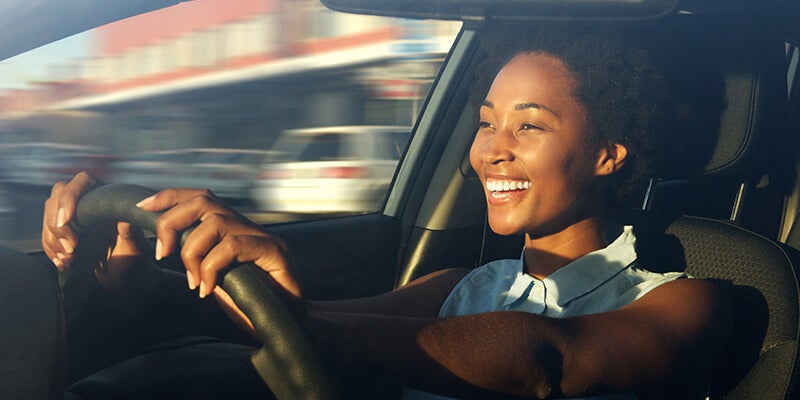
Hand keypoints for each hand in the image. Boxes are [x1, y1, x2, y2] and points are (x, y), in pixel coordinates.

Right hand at [42, 172, 148, 290]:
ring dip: (53, 240)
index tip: (66, 220)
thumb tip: (125, 217)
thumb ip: (130, 232)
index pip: (83, 181)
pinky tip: (62, 262)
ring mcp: (75, 217)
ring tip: (69, 259)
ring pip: (49, 217)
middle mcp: (89, 203)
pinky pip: (47, 235)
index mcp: (107, 198)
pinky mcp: (65, 233)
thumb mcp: (134, 247)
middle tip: (71, 248)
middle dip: (58, 225)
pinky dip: (50, 250)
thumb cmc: (134, 260)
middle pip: (58, 197)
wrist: (126, 278)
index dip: (70, 196)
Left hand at [136, 188, 302, 302]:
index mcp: (235, 230)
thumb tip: (165, 248)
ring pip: (215, 222)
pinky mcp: (276, 252)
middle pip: (204, 200)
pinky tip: (208, 289)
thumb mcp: (215, 281)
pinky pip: (232, 246)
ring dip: (192, 251)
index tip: (143, 207)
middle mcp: (250, 227)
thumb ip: (198, 262)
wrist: (291, 327)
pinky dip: (211, 267)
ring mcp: (265, 238)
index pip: (201, 198)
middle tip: (162, 253)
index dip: (171, 197)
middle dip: (172, 221)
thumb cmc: (254, 307)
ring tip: (192, 281)